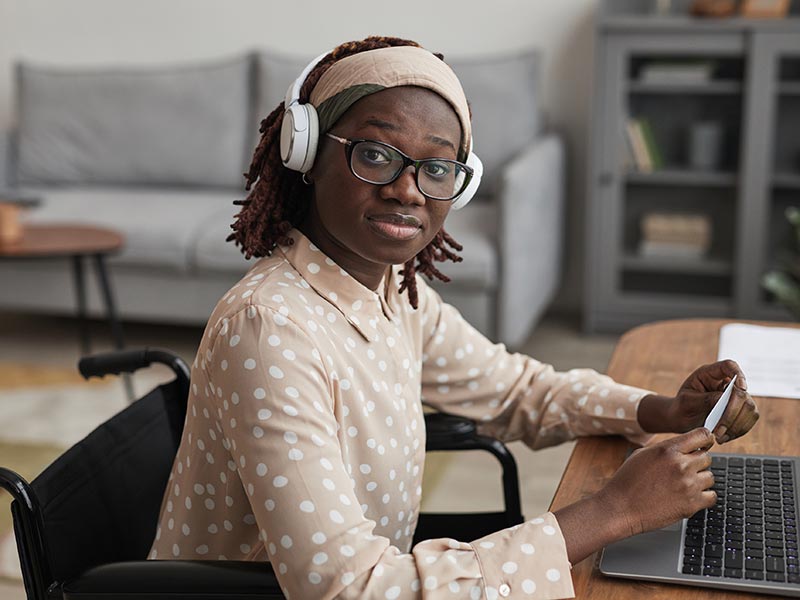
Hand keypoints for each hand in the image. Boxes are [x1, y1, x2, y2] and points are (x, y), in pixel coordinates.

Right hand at [600, 428, 716, 536]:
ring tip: (681, 485)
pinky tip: (688, 496)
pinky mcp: (692, 504)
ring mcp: (688, 485)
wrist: (621, 507)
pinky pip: (711, 496)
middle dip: (696, 463)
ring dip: (699, 480)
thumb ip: (667, 448)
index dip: (705, 440)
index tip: (703, 444)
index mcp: (668, 450)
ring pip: (710, 477)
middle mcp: (681, 465)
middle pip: (706, 457)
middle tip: (682, 471)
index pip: (702, 435)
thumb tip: (686, 445)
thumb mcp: (643, 454)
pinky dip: (703, 497)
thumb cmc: (628, 481)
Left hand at [637, 359, 758, 442]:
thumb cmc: (682, 406)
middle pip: (741, 392)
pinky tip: (725, 437)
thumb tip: (723, 399)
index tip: (741, 388)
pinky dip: (739, 430)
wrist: (681, 419)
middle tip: (719, 430)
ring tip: (720, 436)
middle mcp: (725, 383)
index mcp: (710, 374)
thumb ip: (704, 399)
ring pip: (749, 407)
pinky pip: (749, 419)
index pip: (729, 366)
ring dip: (737, 425)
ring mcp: (735, 397)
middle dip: (732, 413)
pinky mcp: (740, 411)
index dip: (738, 374)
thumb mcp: (687, 401)